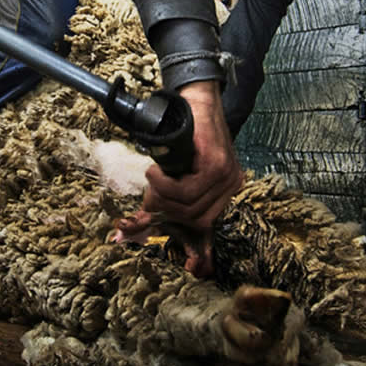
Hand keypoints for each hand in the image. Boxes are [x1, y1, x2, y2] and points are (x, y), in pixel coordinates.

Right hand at [116, 81, 243, 276]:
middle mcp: (232, 186)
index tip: (190, 268)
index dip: (198, 249)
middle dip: (165, 213)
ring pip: (189, 207)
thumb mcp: (176, 171)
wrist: (194, 98)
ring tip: (152, 178)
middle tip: (148, 197)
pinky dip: (166, 184)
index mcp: (226, 191)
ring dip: (162, 197)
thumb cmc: (183, 133)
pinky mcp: (217, 164)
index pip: (212, 229)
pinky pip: (188, 190)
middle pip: (196, 220)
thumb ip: (164, 199)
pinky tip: (156, 172)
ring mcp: (227, 176)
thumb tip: (133, 229)